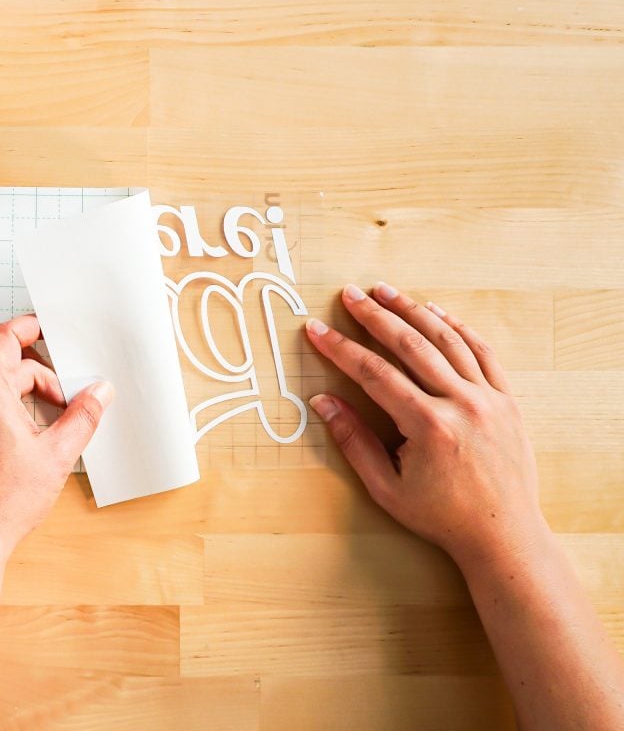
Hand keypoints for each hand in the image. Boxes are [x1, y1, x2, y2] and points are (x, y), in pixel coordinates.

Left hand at [0, 315, 113, 561]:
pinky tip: (11, 422)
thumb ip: (82, 417)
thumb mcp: (56, 456)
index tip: (45, 329)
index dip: (27, 327)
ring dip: (8, 381)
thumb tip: (100, 392)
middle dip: (29, 365)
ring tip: (37, 407)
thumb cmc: (4, 502)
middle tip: (57, 391)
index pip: (3, 338)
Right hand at [305, 282, 545, 568]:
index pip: (375, 374)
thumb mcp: (387, 487)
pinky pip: (483, 352)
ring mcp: (490, 399)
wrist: (503, 534)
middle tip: (350, 295)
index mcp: (429, 426)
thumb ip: (354, 441)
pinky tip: (437, 312)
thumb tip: (323, 402)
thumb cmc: (442, 516)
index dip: (341, 349)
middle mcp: (462, 404)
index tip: (318, 330)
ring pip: (448, 340)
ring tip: (386, 292)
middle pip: (411, 345)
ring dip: (414, 311)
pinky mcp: (508, 400)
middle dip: (375, 316)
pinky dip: (459, 328)